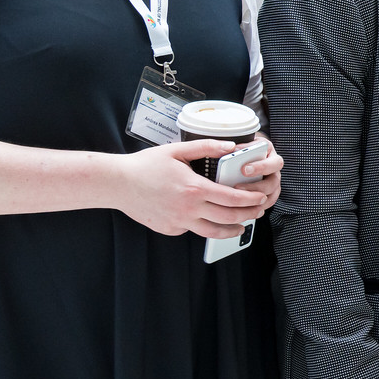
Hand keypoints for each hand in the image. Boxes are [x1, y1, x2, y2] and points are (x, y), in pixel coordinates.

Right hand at [112, 140, 272, 238]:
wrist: (118, 184)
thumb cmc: (145, 165)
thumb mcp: (177, 150)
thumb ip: (206, 147)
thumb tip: (230, 146)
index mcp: (194, 189)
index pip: (232, 198)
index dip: (250, 199)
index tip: (260, 197)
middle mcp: (188, 209)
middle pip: (228, 218)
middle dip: (248, 215)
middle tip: (257, 211)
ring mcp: (178, 222)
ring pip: (212, 232)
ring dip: (231, 230)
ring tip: (241, 227)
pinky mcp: (170, 229)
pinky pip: (191, 230)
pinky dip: (202, 225)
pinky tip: (206, 218)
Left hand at [229, 134, 284, 207]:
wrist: (247, 151)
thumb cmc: (244, 146)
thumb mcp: (243, 141)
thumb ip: (239, 146)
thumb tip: (230, 150)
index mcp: (270, 153)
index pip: (272, 162)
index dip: (260, 167)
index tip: (244, 169)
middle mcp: (274, 169)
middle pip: (273, 182)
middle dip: (255, 186)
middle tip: (237, 186)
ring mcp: (272, 182)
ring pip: (270, 195)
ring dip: (254, 198)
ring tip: (238, 198)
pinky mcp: (268, 193)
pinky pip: (266, 203)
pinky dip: (255, 207)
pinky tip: (243, 208)